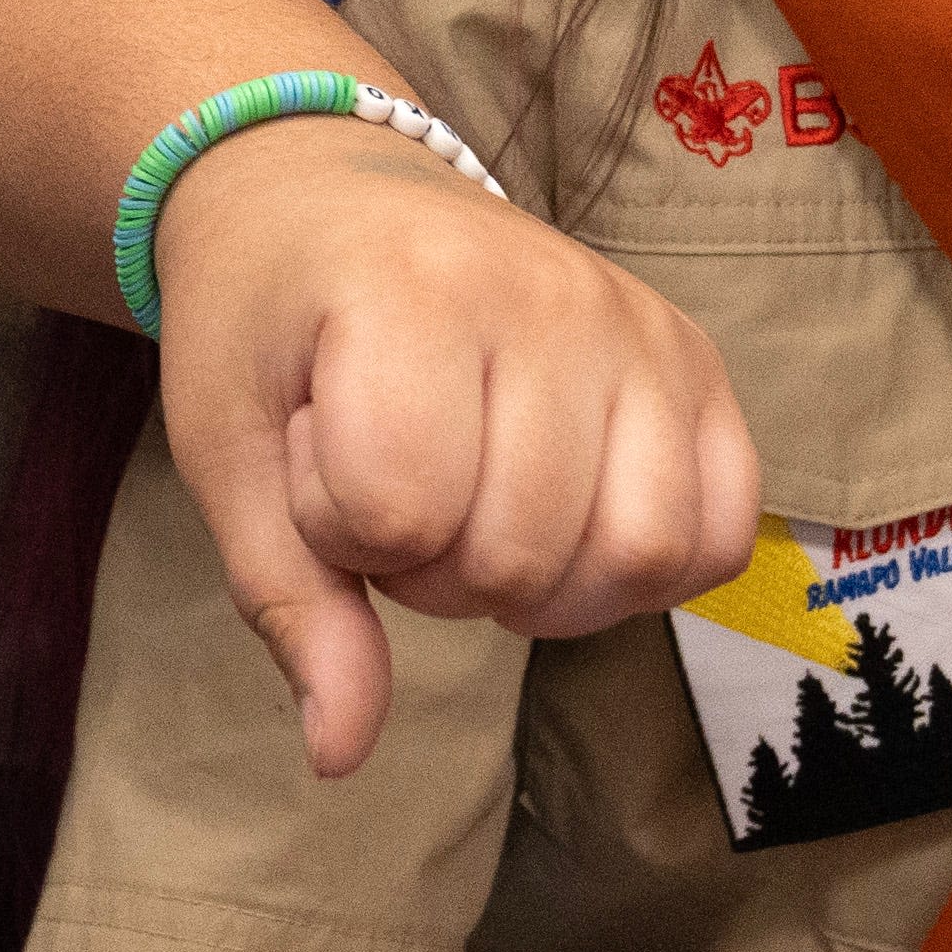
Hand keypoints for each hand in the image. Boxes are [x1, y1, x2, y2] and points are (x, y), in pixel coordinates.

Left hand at [151, 127, 759, 776]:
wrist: (333, 195)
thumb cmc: (272, 326)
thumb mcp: (231, 451)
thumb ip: (290, 602)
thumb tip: (340, 756)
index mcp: (411, 291)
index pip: (399, 511)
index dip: (340, 529)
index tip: (318, 451)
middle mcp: (550, 294)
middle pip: (523, 551)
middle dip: (438, 568)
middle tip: (399, 487)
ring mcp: (639, 325)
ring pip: (640, 553)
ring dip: (548, 581)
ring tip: (484, 509)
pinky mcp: (695, 358)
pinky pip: (720, 532)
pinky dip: (647, 570)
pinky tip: (570, 523)